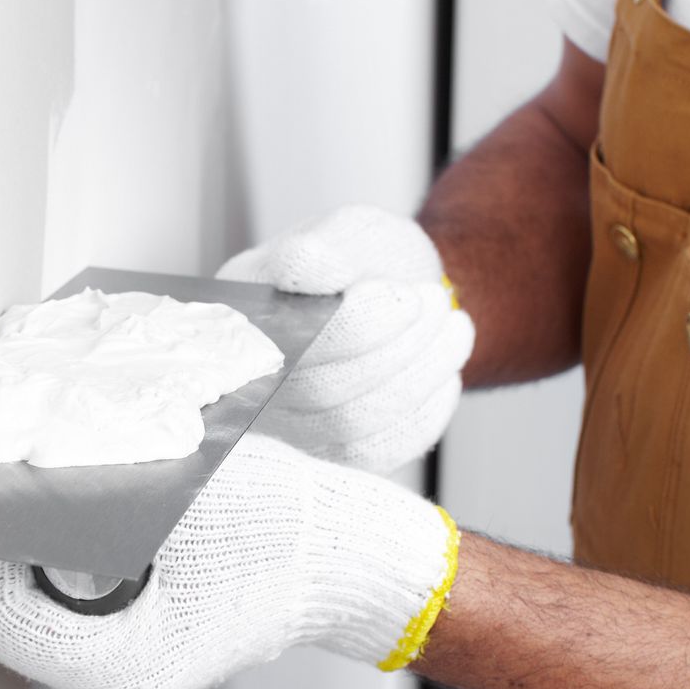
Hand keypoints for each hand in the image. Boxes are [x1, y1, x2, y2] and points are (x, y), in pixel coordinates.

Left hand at [0, 434, 460, 688]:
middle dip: (6, 546)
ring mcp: (113, 670)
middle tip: (32, 486)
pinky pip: (54, 603)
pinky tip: (90, 520)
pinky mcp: (120, 645)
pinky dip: (56, 559)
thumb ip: (90, 494)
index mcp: (120, 671)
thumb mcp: (177, 498)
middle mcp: (108, 686)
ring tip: (68, 500)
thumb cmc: (279, 527)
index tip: (8, 491)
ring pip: (22, 607)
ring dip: (30, 549)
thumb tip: (15, 473)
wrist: (339, 554)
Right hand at [218, 205, 474, 473]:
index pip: (278, 343)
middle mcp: (250, 383)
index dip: (348, 328)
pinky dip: (423, 410)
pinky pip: (378, 451)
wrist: (401, 299)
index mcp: (239, 320)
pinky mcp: (330, 455)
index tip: (402, 296)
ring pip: (351, 424)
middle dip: (394, 346)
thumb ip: (323, 247)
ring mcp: (287, 428)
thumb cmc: (366, 264)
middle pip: (317, 390)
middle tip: (434, 302)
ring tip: (451, 326)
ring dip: (417, 374)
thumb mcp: (348, 233)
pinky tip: (441, 370)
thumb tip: (311, 265)